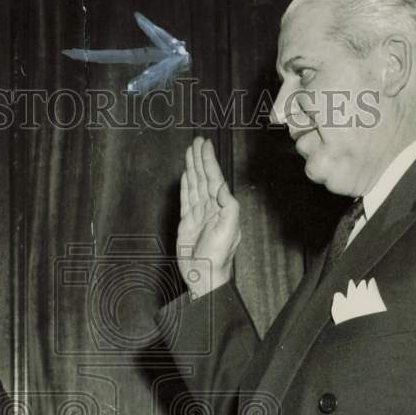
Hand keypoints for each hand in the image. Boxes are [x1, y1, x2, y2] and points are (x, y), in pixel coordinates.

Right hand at [176, 136, 240, 298]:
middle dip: (201, 159)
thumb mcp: (229, 230)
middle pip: (204, 178)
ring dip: (193, 168)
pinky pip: (186, 198)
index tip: (204, 145)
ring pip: (195, 185)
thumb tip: (222, 188)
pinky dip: (186, 185)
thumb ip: (229, 207)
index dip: (209, 161)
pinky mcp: (187, 221)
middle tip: (197, 141)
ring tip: (190, 152)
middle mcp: (211, 207)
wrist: (203, 274)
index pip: (215, 179)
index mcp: (222, 207)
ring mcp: (198, 213)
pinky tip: (186, 174)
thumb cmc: (219, 256)